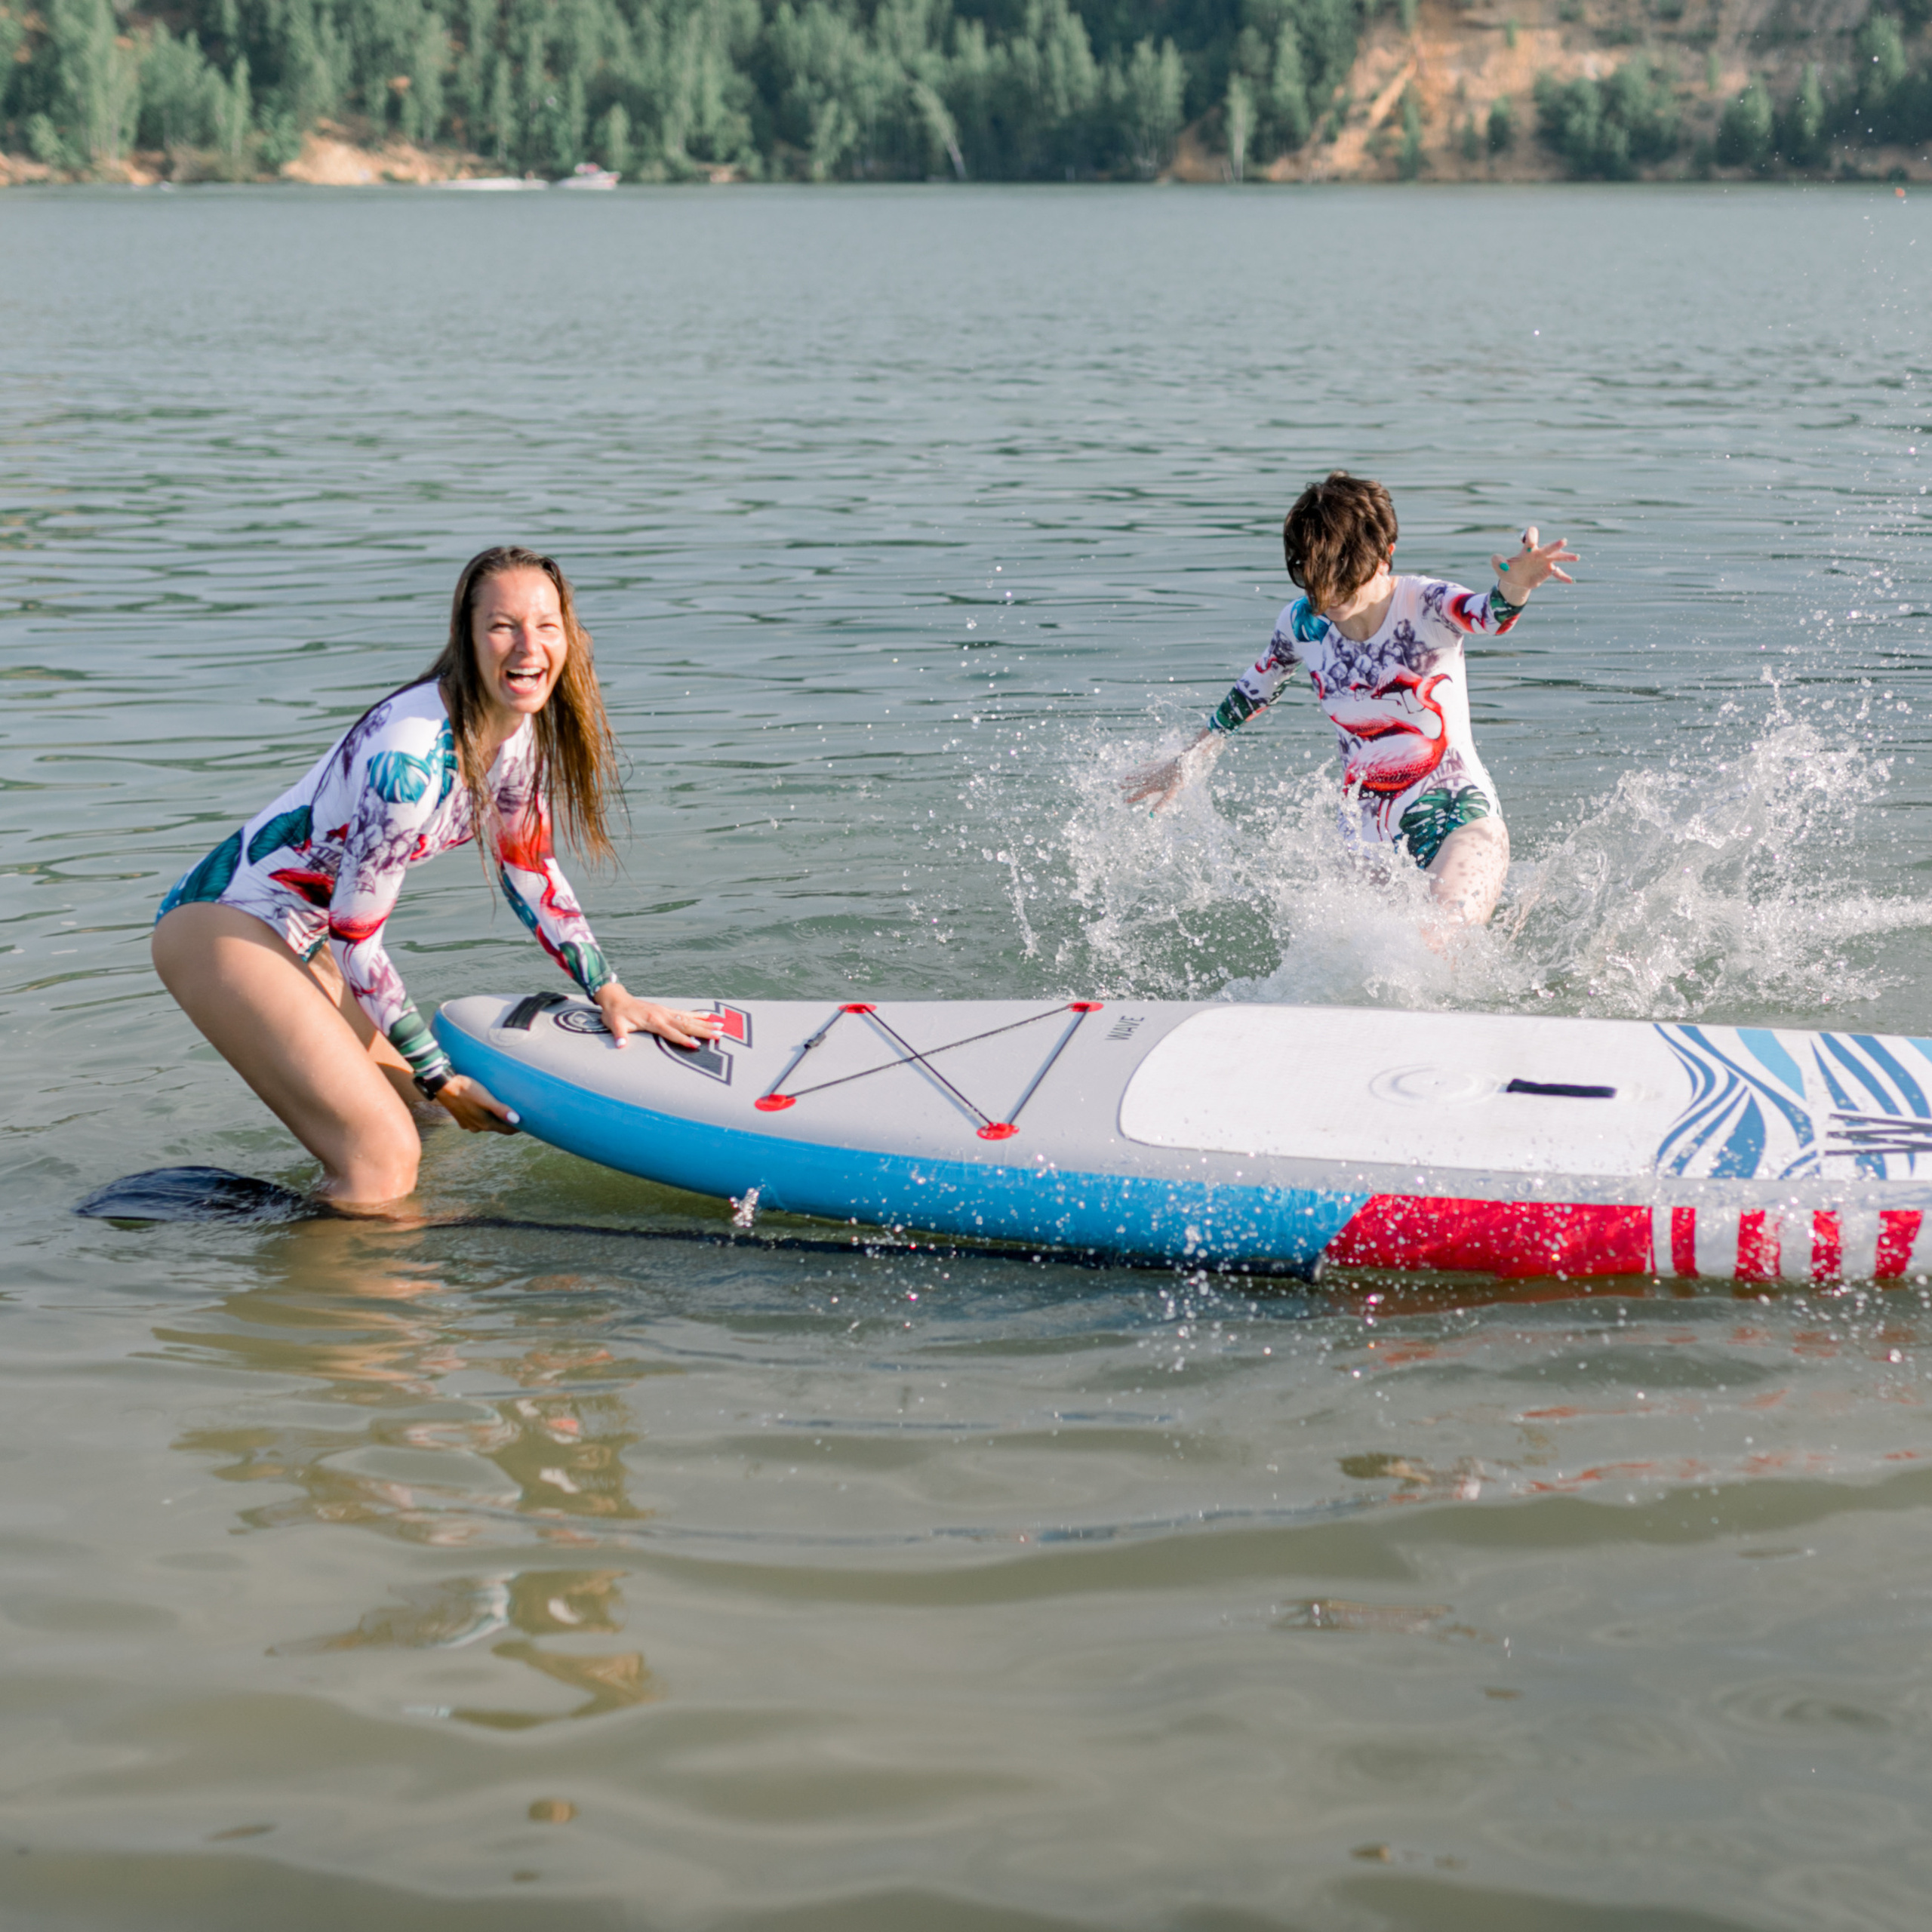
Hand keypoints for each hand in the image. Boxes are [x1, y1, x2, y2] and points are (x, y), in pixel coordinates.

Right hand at [436, 1074, 519, 1134]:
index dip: (518, 1127)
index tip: (528, 1123)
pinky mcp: (460, 1118)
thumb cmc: (467, 1090)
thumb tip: (517, 1120)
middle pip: (497, 1126)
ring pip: (486, 1122)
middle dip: (507, 1121)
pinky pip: (475, 1118)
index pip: (507, 1130)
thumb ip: (500, 1109)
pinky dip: (482, 1114)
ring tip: (502, 1109)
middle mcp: (477, 1127)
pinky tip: (484, 1107)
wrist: (443, 1085)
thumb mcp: (486, 1099)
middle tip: (517, 1113)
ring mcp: (467, 1124)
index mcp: (485, 1124)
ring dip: (494, 1118)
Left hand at [594, 981, 725, 1050]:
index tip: (696, 1045)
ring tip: (720, 1025)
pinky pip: (684, 1012)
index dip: (683, 1040)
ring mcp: (665, 1011)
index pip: (671, 1032)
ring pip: (688, 1018)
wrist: (615, 999)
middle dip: (703, 1030)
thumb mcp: (615, 1024)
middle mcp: (662, 1015)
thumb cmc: (615, 1014)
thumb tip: (620, 1045)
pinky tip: (707, 1015)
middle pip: (686, 1024)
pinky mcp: (665, 1010)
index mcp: (653, 1021)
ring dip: (705, 1023)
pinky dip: (697, 1015)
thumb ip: (619, 1035)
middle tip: (719, 1034)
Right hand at [1121, 754, 1186, 810]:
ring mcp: (1154, 769)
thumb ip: (1161, 804)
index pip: (1140, 793)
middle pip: (1137, 782)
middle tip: (1118, 785)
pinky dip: (1142, 765)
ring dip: (1132, 775)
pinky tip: (1138, 764)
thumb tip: (1152, 815)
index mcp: (1153, 786)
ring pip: (1140, 773)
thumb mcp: (1171, 794)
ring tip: (1125, 776)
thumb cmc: (1178, 779)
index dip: (1132, 798)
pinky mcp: (1159, 763)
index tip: (1124, 801)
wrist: (1183, 762)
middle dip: (1128, 784)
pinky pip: (1147, 765)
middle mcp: (1151, 777)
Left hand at [1491, 526, 1577, 598]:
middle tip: (1563, 542)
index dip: (1531, 537)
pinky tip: (1571, 581)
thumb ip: (1497, 561)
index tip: (1530, 542)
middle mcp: (1538, 554)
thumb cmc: (1508, 570)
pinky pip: (1557, 574)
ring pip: (1557, 558)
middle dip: (1555, 545)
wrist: (1515, 580)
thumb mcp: (1499, 567)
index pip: (1531, 538)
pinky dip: (1563, 577)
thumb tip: (1500, 562)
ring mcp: (1544, 562)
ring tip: (1575, 558)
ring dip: (1565, 557)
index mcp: (1527, 549)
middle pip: (1548, 547)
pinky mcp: (1547, 572)